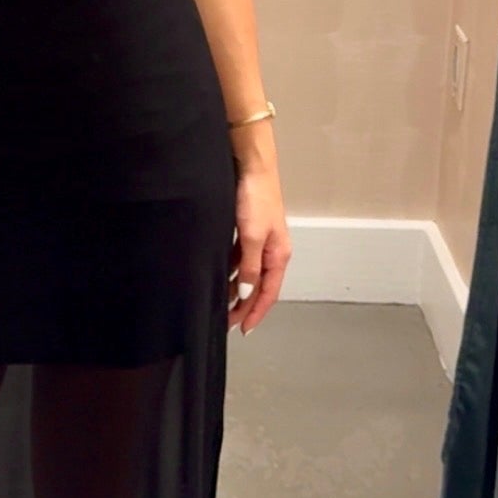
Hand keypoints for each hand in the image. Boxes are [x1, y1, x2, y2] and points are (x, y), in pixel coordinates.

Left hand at [228, 159, 291, 333]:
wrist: (252, 166)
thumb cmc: (256, 198)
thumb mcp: (252, 236)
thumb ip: (249, 266)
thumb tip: (246, 293)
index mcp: (279, 255)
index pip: (269, 293)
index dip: (256, 312)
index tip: (244, 330)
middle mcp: (272, 251)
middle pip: (259, 286)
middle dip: (244, 305)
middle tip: (227, 322)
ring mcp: (261, 240)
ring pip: (248, 273)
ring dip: (236, 289)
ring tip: (220, 303)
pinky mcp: (249, 230)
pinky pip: (240, 258)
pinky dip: (231, 270)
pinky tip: (218, 275)